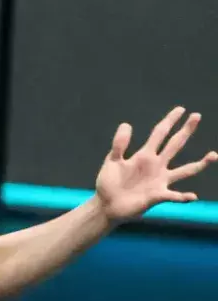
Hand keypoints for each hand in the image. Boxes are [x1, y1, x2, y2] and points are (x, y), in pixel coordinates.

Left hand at [94, 106, 217, 223]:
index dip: (169, 121)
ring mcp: (160, 181)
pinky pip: (174, 196)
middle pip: (174, 145)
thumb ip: (119, 144)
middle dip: (185, 131)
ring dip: (199, 164)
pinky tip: (192, 196)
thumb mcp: (112, 160)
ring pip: (184, 170)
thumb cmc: (109, 182)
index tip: (181, 109)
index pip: (160, 134)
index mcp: (144, 155)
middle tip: (197, 115)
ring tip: (213, 155)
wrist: (107, 204)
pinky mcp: (157, 196)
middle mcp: (156, 166)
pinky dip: (183, 197)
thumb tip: (127, 124)